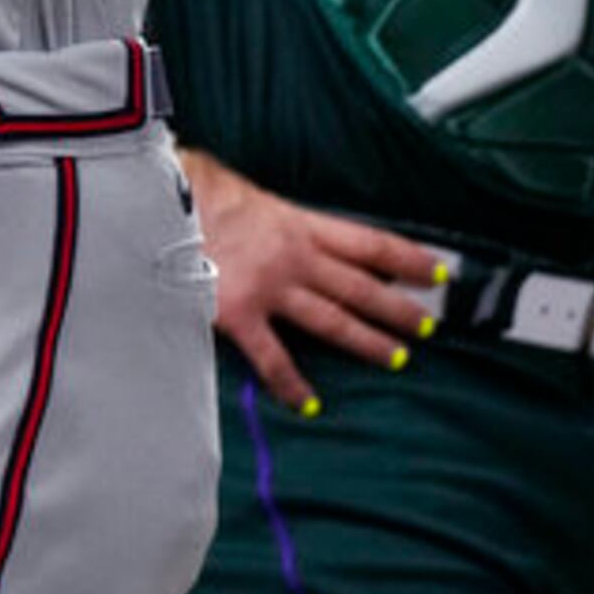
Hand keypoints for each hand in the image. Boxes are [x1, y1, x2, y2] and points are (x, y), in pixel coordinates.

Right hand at [190, 151, 442, 413]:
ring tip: (397, 360)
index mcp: (297, 223)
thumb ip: (271, 215)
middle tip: (428, 327)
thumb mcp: (245, 193)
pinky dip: (292, 383)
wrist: (156, 200)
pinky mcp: (239, 314)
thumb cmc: (194, 189)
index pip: (366, 242)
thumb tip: (279, 226)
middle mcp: (294, 256)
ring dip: (368, 341)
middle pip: (360, 286)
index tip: (437, 271)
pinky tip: (309, 403)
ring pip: (332, 320)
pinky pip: (273, 357)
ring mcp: (269, 287)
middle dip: (398, 308)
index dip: (405, 258)